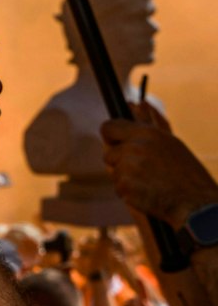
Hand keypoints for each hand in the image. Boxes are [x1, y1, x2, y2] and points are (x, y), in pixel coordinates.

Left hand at [102, 113, 217, 227]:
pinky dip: (129, 192)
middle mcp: (134, 147)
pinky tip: (148, 193)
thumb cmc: (186, 173)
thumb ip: (150, 123)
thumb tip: (137, 102)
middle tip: (142, 169)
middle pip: (108, 153)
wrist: (196, 203)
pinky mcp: (124, 186)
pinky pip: (118, 187)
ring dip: (126, 177)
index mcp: (146, 133)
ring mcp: (127, 167)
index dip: (111, 136)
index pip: (109, 127)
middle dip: (119, 161)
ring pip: (113, 171)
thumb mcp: (170, 143)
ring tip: (151, 181)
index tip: (116, 142)